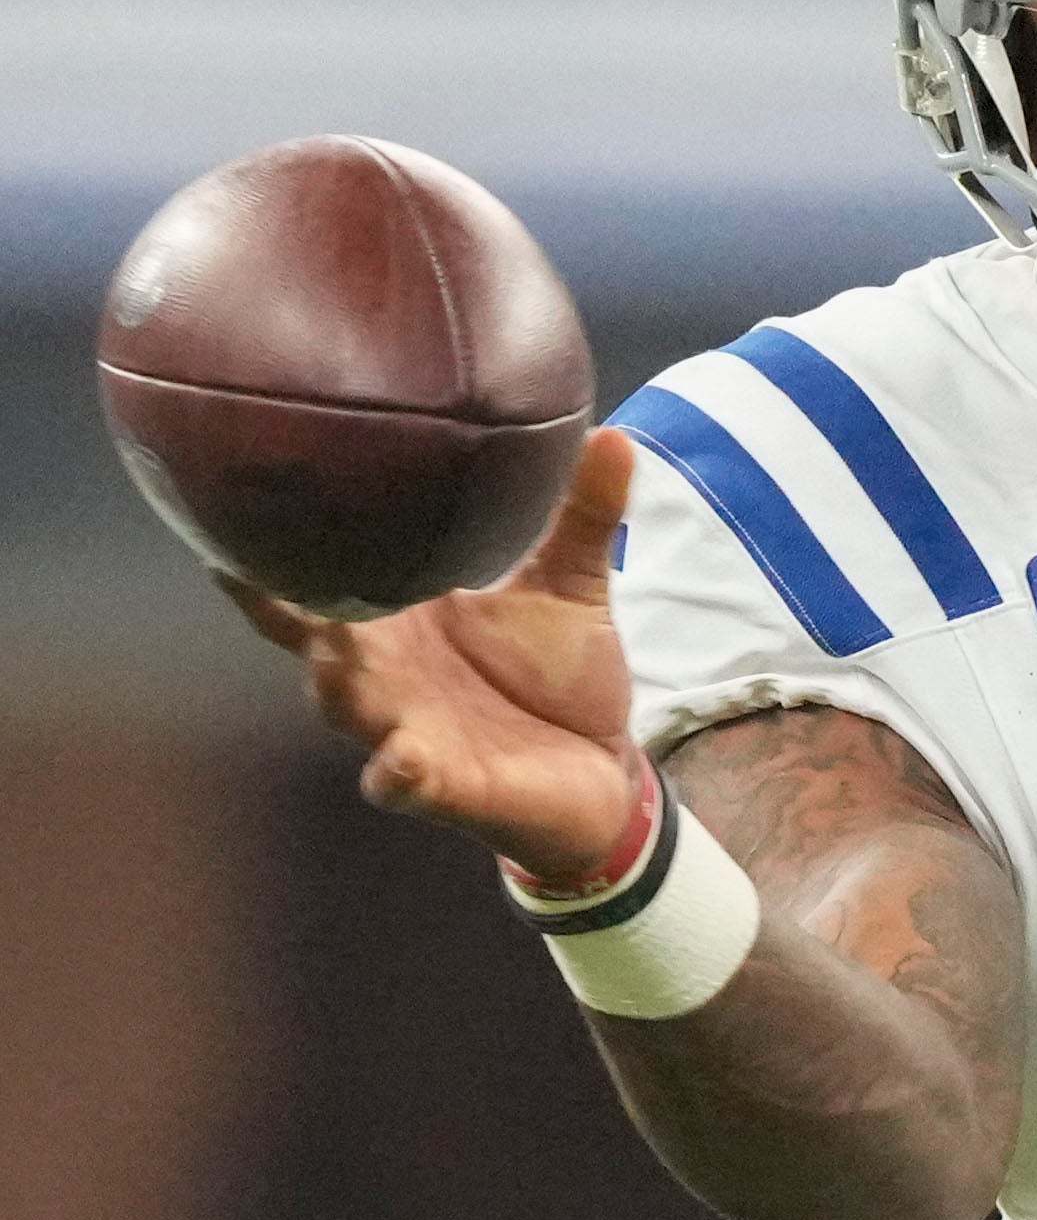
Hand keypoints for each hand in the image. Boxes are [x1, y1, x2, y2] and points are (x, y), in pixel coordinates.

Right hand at [227, 428, 641, 880]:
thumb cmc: (562, 676)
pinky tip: (400, 758)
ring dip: (333, 679)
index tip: (240, 493)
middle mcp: (384, 671)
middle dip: (283, 606)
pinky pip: (400, 781)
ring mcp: (403, 727)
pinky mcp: (439, 785)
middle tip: (253, 567)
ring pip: (341, 702)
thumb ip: (583, 516)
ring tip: (330, 651)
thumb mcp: (572, 588)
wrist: (606, 769)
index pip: (321, 576)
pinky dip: (396, 771)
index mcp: (401, 617)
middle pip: (307, 635)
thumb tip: (612, 434)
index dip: (278, 544)